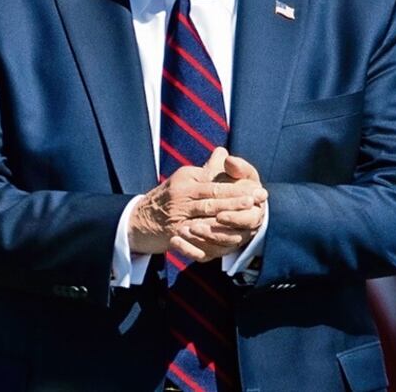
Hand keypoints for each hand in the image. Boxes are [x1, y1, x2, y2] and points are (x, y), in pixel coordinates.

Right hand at [128, 148, 265, 254]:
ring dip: (229, 220)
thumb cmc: (167, 197)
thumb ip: (206, 169)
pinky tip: (226, 242)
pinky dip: (210, 241)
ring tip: (247, 219)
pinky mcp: (173, 234)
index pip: (215, 184)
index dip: (236, 188)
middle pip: (213, 200)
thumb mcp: (185, 179)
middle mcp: (180, 196)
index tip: (256, 189)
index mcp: (186, 181)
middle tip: (258, 202)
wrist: (137, 219)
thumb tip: (223, 152)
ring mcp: (176, 216)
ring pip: (207, 218)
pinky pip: (195, 238)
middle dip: (237, 202)